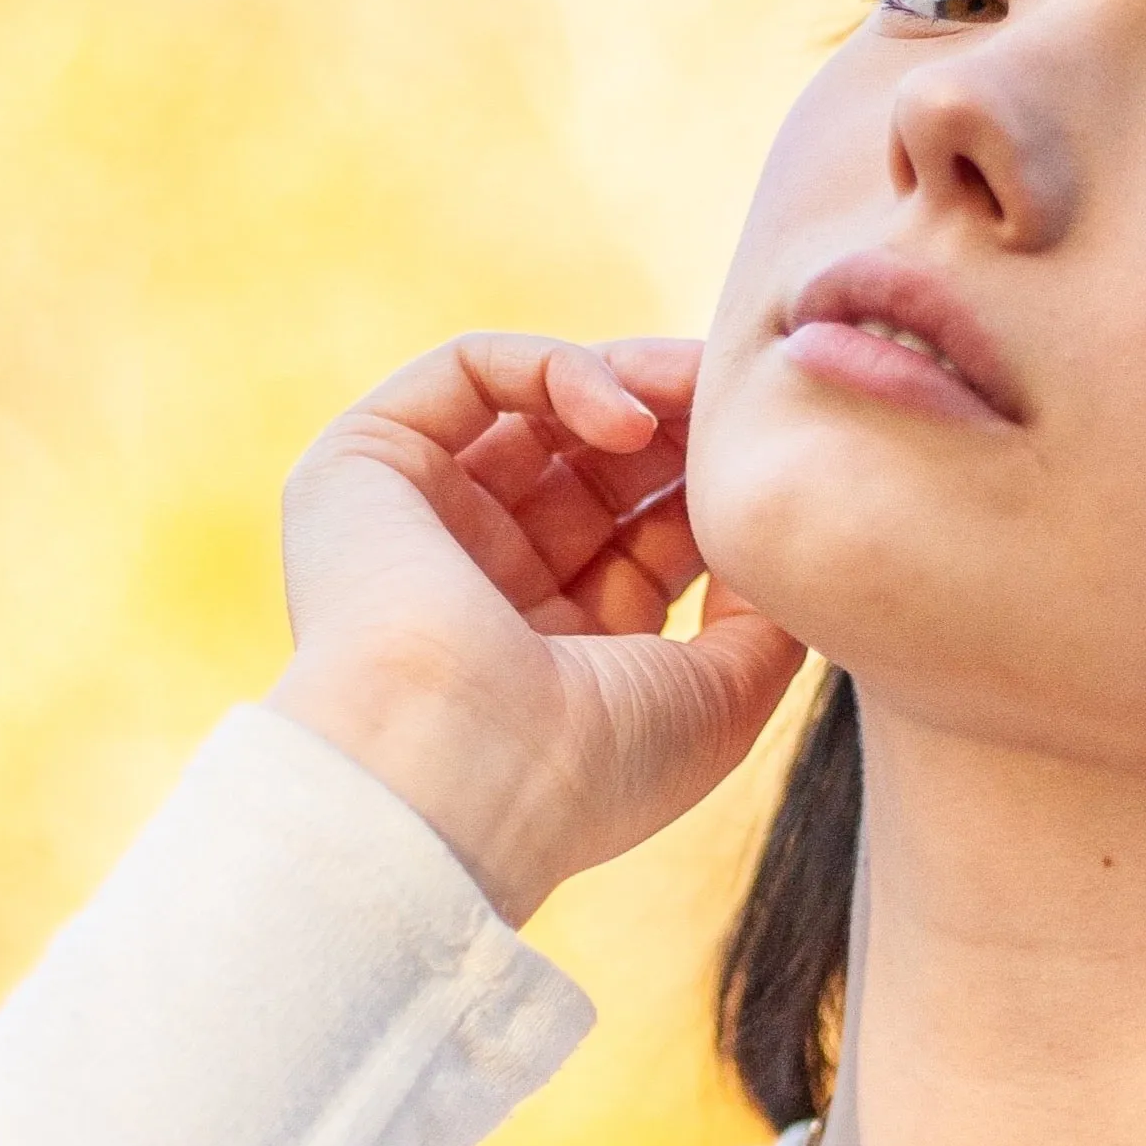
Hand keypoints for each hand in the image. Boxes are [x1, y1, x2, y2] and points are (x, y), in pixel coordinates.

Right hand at [267, 333, 805, 924]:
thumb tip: (776, 538)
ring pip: (541, 406)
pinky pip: (468, 373)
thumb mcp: (722, 696)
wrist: (457, 777)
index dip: (719, 483)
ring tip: (694, 393)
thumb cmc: (594, 763)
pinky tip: (626, 420)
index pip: (654, 530)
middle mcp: (489, 579)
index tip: (780, 459)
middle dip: (684, 422)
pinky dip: (557, 369)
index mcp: (563, 645)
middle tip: (742, 402)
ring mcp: (425, 521)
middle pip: (604, 460)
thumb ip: (765, 612)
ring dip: (635, 381)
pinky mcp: (365, 466)